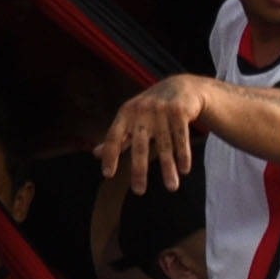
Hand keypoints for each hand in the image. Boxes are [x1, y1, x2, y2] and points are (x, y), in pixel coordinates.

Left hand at [96, 75, 213, 190]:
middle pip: (140, 146)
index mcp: (126, 113)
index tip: (108, 175)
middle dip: (139, 170)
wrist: (180, 87)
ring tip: (171, 188)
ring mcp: (162, 111)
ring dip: (168, 168)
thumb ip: (117, 137)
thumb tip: (95, 154)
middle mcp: (142, 112)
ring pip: (165, 146)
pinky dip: (183, 155)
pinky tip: (184, 170)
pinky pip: (181, 138)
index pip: (114, 136)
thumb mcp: (131, 119)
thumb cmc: (151, 109)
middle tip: (139, 191)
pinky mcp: (180, 112)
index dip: (110, 155)